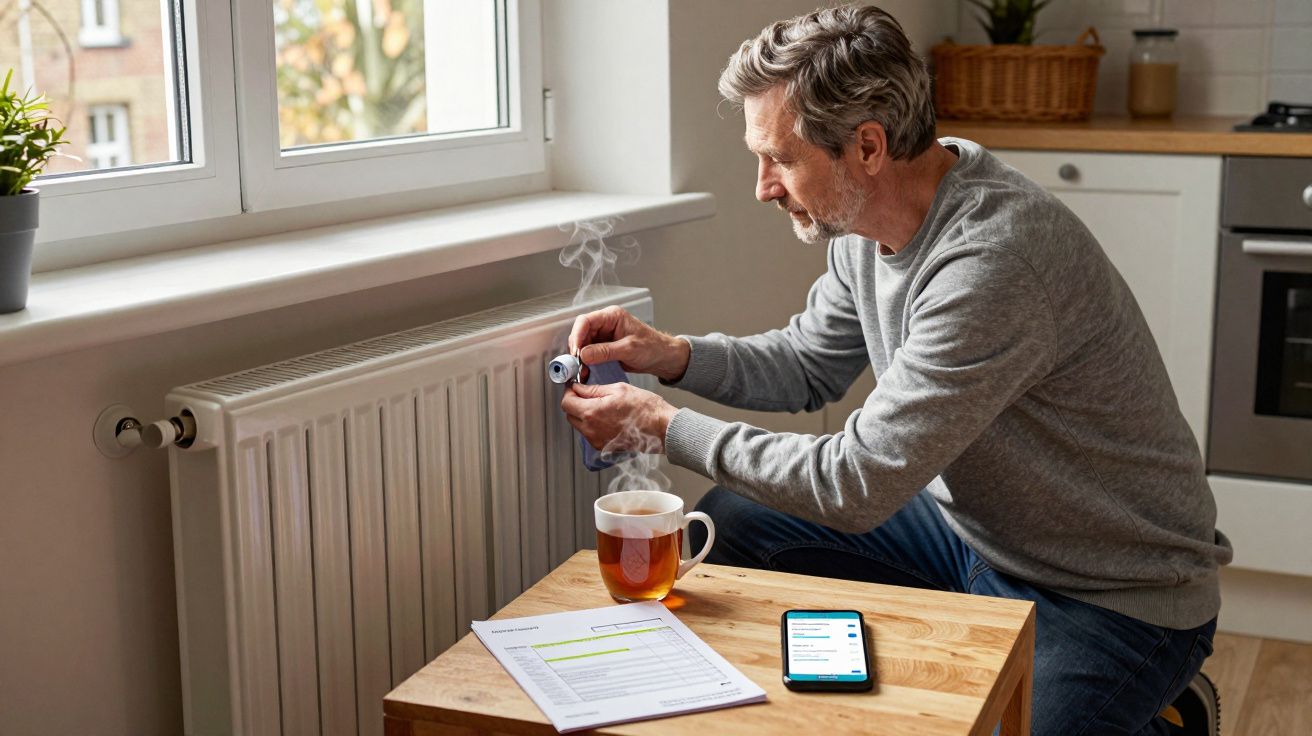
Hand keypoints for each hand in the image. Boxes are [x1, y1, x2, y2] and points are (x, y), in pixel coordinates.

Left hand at [560, 382, 677, 452]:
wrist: (661, 428)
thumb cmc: (646, 409)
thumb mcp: (618, 389)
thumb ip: (594, 389)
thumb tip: (579, 388)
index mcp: (592, 412)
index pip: (566, 402)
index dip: (569, 392)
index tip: (575, 387)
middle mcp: (591, 430)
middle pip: (570, 415)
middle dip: (575, 403)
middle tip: (586, 394)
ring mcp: (597, 441)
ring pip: (579, 425)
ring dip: (583, 414)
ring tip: (600, 405)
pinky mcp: (604, 447)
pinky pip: (590, 434)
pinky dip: (593, 425)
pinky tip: (607, 417)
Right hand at [568, 306, 690, 381]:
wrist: (662, 357)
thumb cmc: (652, 347)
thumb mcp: (629, 349)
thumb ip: (605, 351)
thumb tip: (584, 354)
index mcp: (612, 316)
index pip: (586, 321)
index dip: (577, 335)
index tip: (575, 350)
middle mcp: (606, 323)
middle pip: (581, 332)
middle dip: (577, 348)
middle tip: (576, 363)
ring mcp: (604, 335)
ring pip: (583, 343)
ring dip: (580, 356)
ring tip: (582, 369)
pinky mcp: (605, 347)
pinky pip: (590, 352)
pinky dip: (586, 361)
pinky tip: (587, 369)